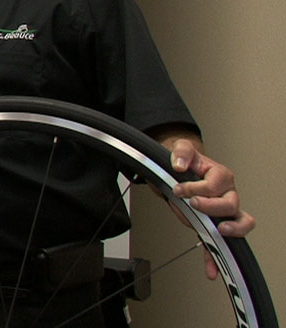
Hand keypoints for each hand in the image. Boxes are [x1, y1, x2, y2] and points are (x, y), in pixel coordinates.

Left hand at [167, 137, 255, 278]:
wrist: (179, 172)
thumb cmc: (185, 163)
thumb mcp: (181, 149)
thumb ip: (181, 151)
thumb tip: (179, 165)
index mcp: (221, 176)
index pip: (216, 184)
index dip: (197, 187)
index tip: (180, 188)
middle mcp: (227, 194)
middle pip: (230, 204)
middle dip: (211, 205)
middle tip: (194, 203)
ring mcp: (223, 212)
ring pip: (240, 222)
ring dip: (232, 230)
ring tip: (219, 231)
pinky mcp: (213, 226)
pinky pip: (219, 244)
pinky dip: (215, 258)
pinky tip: (211, 271)